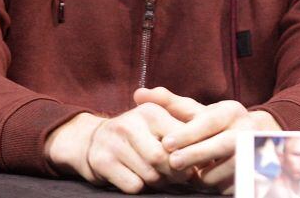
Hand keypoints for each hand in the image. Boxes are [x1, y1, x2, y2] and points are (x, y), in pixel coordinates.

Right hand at [45, 104, 190, 193]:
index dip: (189, 154)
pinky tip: (140, 179)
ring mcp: (113, 143)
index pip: (179, 138)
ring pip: (150, 174)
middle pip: (163, 158)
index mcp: (151, 111)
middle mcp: (130, 124)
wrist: (92, 140)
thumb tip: (207, 153)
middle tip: (180, 177)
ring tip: (161, 177)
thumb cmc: (138, 133)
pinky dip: (141, 187)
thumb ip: (182, 132)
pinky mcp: (101, 162)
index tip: (194, 163)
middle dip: (175, 172)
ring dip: (160, 182)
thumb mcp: (158, 122)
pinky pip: (133, 185)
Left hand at [136, 86, 281, 193]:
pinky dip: (213, 185)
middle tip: (173, 162)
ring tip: (188, 173)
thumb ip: (168, 104)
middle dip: (196, 154)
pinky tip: (204, 179)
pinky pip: (229, 184)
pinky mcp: (253, 173)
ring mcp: (253, 151)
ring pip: (226, 167)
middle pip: (223, 144)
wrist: (252, 137)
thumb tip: (138, 94)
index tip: (167, 143)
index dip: (188, 133)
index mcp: (231, 111)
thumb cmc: (214, 124)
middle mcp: (247, 129)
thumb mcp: (195, 112)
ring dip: (203, 175)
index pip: (209, 121)